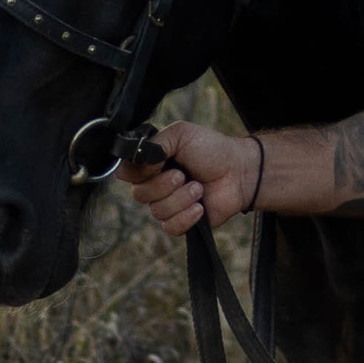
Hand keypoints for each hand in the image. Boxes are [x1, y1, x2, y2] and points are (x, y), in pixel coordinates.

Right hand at [120, 120, 260, 235]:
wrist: (239, 171)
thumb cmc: (211, 149)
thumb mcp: (180, 134)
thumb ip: (154, 144)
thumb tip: (137, 160)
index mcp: (151, 163)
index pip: (124, 173)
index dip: (138, 172)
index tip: (157, 164)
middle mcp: (155, 185)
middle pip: (139, 195)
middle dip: (163, 185)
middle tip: (183, 175)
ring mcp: (168, 205)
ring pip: (157, 211)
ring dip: (181, 198)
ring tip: (199, 187)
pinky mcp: (182, 222)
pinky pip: (170, 227)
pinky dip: (186, 216)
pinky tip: (200, 206)